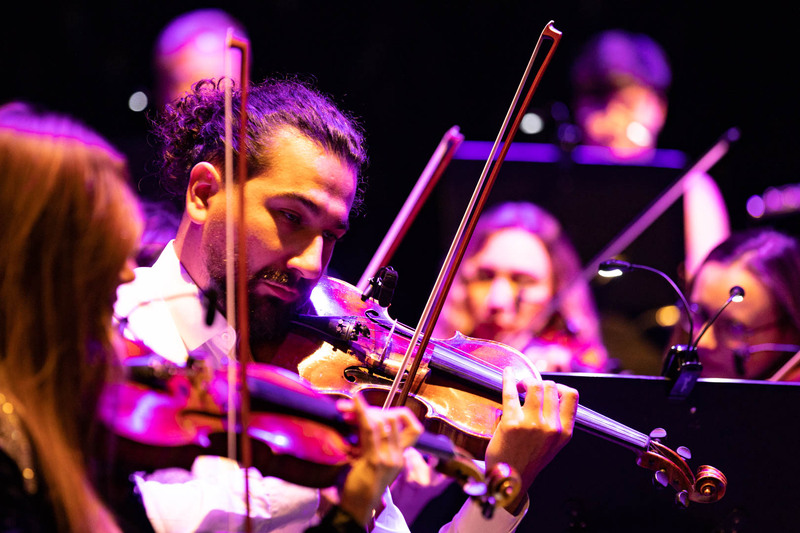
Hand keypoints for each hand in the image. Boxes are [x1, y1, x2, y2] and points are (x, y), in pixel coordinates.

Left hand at [336, 394, 422, 525]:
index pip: (415, 429)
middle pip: (394, 420)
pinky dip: (361, 411)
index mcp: (400, 456)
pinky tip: (355, 401)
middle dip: (375, 410)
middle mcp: (398, 456)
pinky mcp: (375, 460)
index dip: (402, 415)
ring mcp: (388, 457)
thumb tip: (366, 421)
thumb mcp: (375, 462)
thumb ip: (376, 444)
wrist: (358, 507)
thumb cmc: (362, 485)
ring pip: (382, 421)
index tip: (386, 411)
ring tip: (348, 407)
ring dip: (364, 411)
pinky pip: (370, 428)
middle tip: (355, 409)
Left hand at [484, 367, 577, 513]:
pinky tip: (507, 373)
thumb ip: (556, 421)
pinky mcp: (511, 422)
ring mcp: (531, 424)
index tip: (548, 388)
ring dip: (526, 380)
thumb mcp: (553, 443)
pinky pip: (511, 392)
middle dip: (539, 383)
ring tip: (520, 385)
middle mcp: (551, 427)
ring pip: (534, 385)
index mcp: (564, 432)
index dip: (559, 386)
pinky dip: (508, 378)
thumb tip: (550, 391)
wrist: (510, 479)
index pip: (571, 395)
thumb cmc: (529, 458)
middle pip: (550, 387)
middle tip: (528, 387)